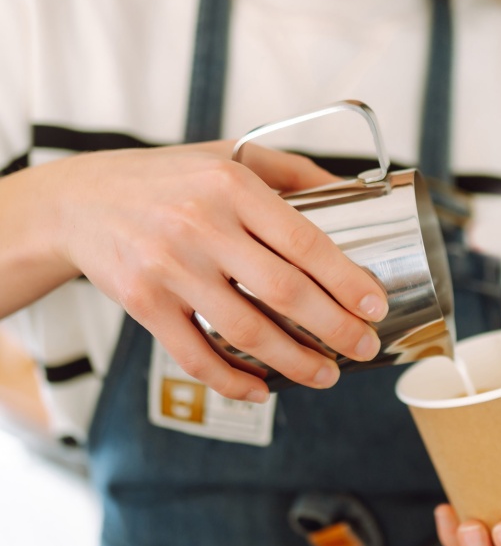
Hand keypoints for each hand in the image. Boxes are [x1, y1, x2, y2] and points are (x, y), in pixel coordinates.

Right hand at [49, 140, 387, 398]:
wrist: (80, 201)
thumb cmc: (167, 179)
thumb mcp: (231, 156)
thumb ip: (293, 171)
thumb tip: (353, 190)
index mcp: (231, 188)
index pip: (304, 241)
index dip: (346, 280)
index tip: (374, 305)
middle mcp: (201, 227)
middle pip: (284, 292)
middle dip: (335, 328)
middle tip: (364, 346)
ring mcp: (169, 269)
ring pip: (245, 332)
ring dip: (294, 363)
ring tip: (326, 374)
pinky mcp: (145, 305)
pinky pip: (195, 356)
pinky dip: (232, 381)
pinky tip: (262, 390)